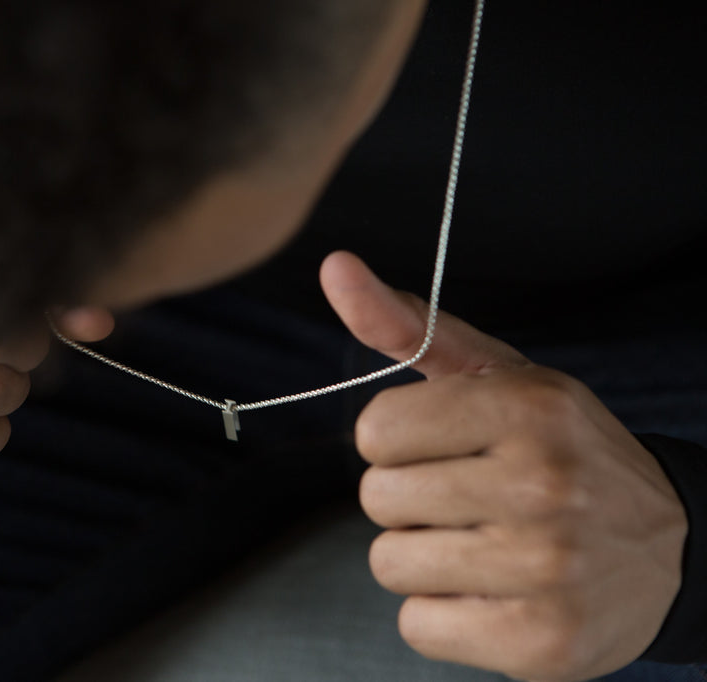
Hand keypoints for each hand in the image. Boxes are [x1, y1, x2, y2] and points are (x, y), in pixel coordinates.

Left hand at [320, 251, 686, 681]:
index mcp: (528, 408)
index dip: (395, 442)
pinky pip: (417, 626)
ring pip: (390, 564)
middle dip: (408, 500)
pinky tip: (493, 592)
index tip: (439, 446)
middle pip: (377, 500)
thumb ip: (409, 325)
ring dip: (421, 557)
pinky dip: (441, 613)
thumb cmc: (558, 450)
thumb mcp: (497, 375)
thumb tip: (333, 266)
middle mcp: (543, 485)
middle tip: (470, 499)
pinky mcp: (542, 642)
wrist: (670, 548)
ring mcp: (547, 569)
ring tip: (483, 545)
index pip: (374, 431)